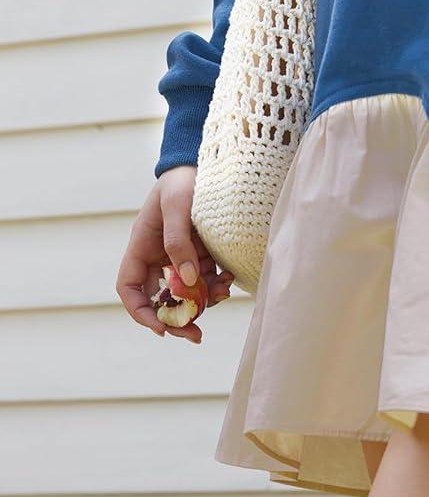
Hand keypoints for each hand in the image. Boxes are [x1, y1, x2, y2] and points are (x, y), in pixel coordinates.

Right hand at [116, 167, 234, 343]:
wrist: (205, 161)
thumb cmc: (184, 179)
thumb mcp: (177, 206)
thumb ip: (178, 242)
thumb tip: (186, 282)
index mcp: (142, 246)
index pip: (130, 288)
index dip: (141, 312)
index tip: (161, 328)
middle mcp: (159, 256)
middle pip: (161, 298)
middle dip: (177, 319)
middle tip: (196, 335)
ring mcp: (181, 256)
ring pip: (187, 292)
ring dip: (203, 301)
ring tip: (223, 293)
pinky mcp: (201, 253)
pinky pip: (206, 278)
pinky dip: (217, 284)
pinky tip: (229, 279)